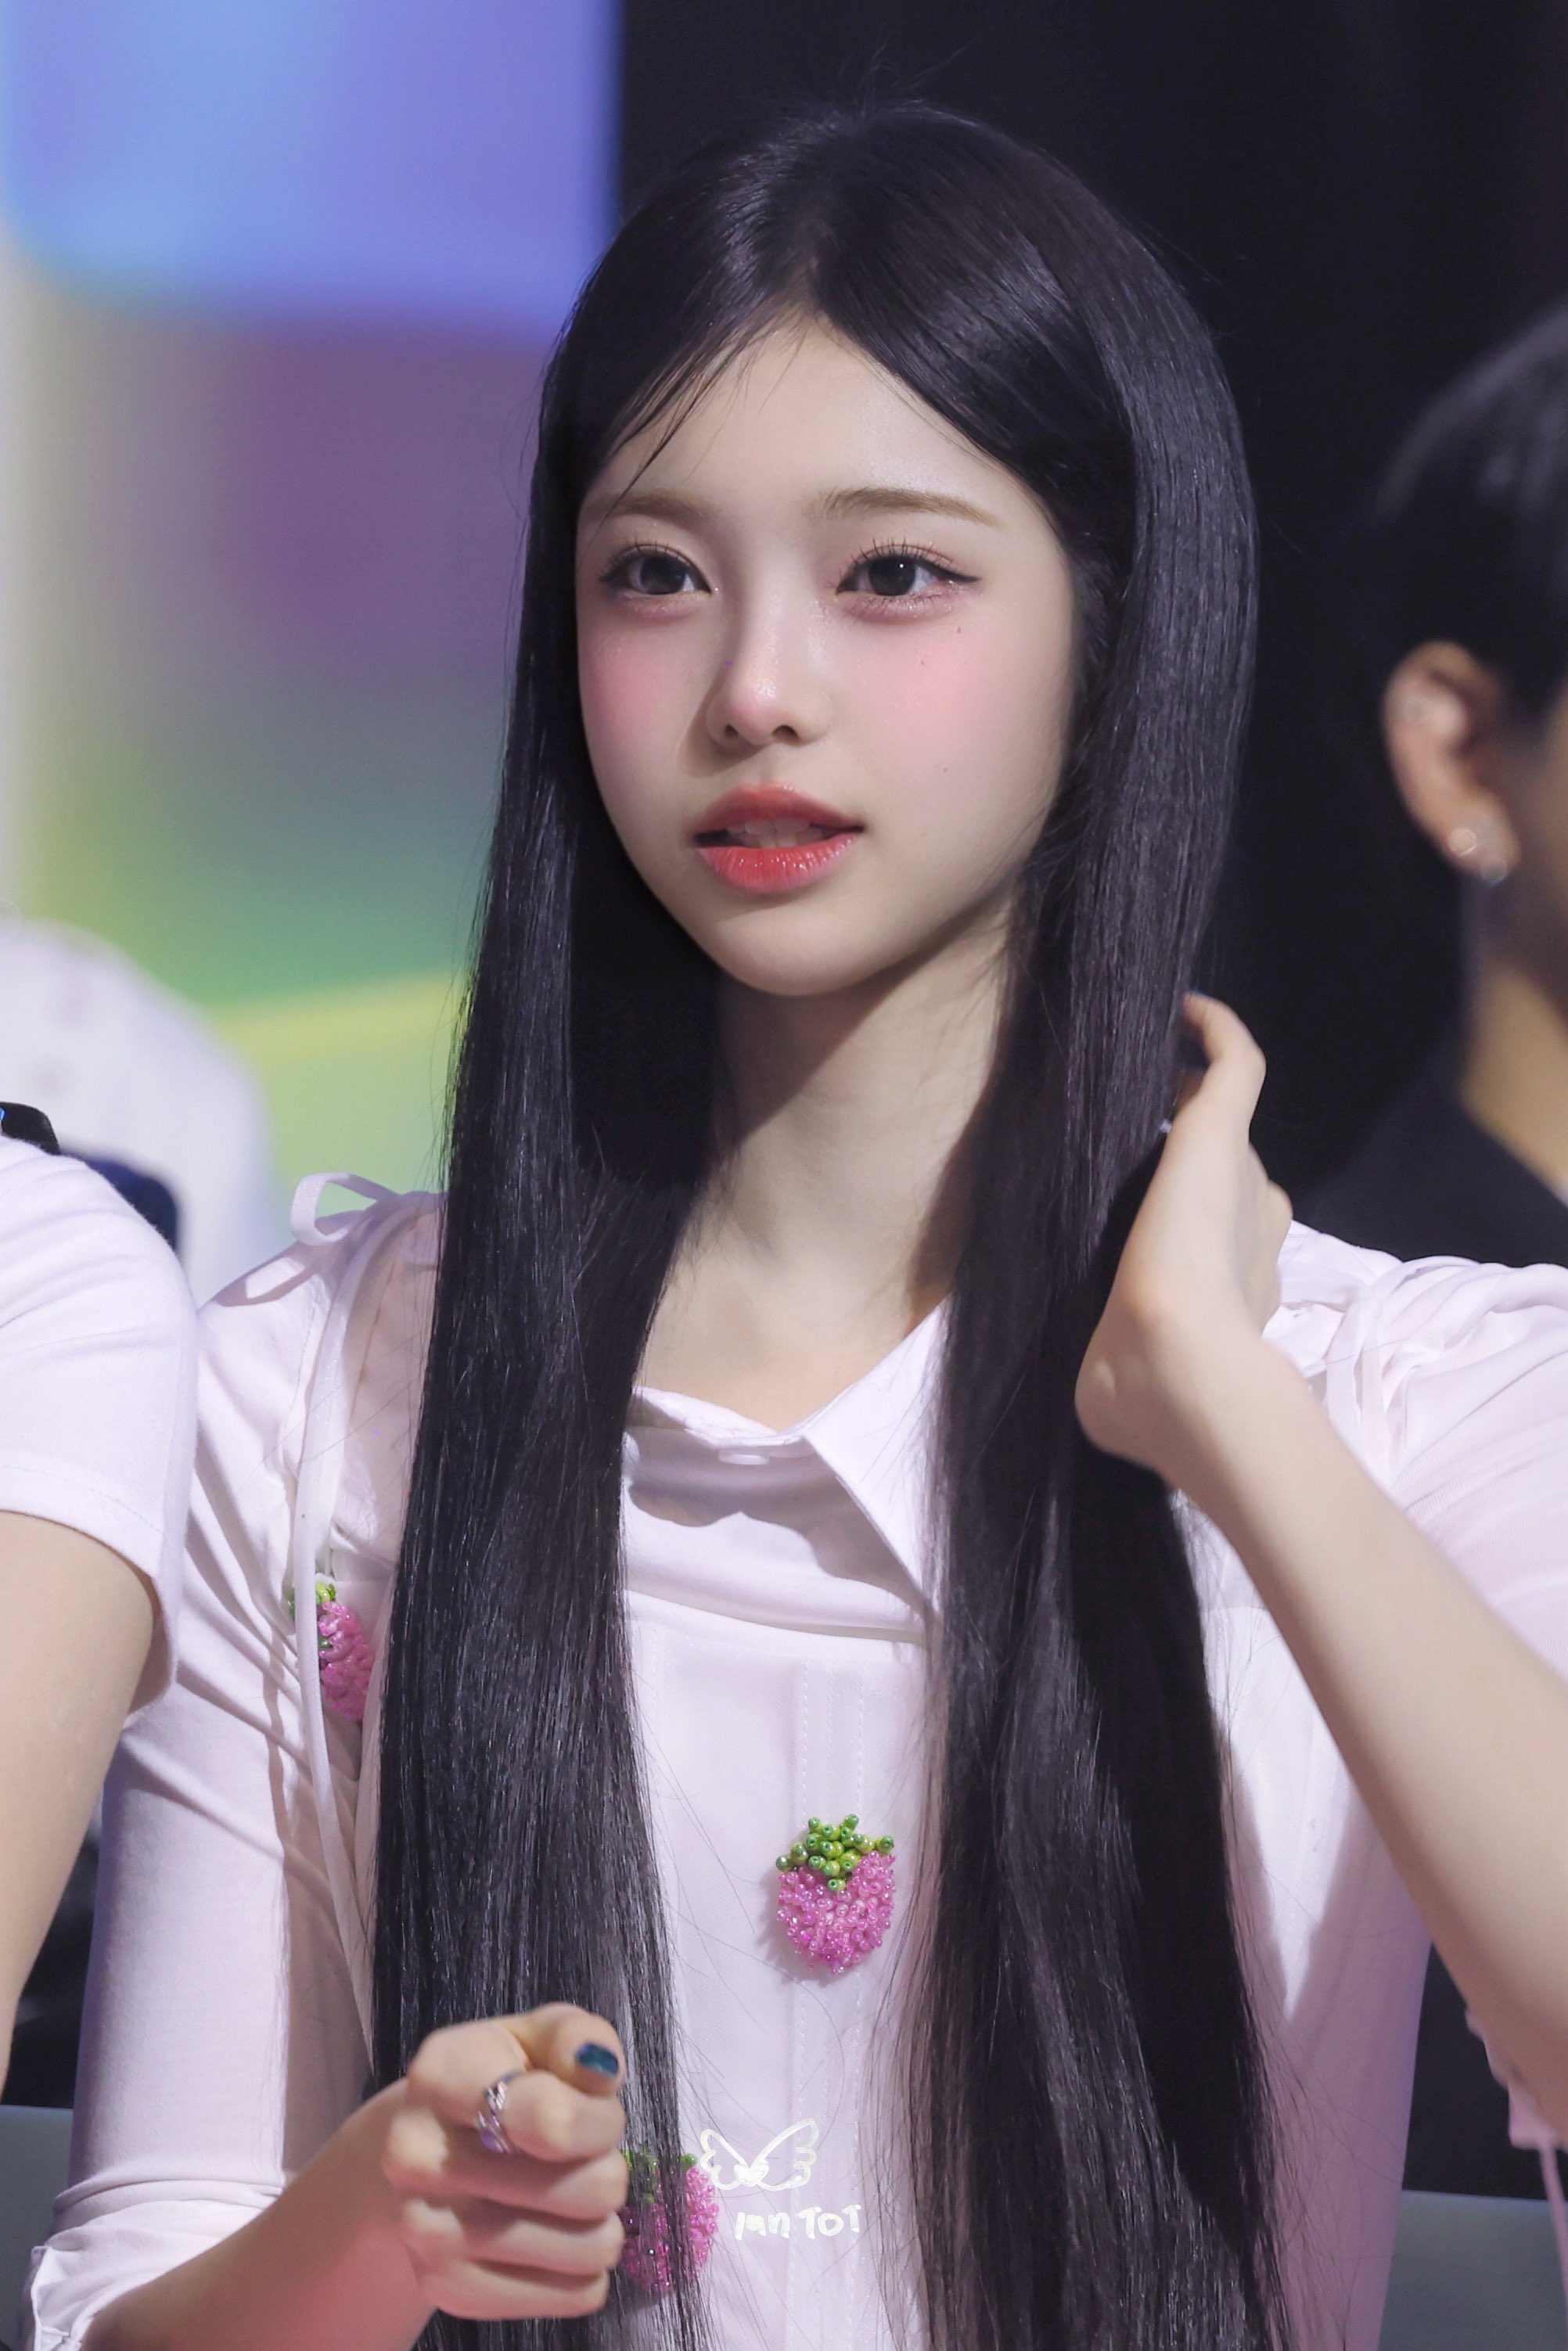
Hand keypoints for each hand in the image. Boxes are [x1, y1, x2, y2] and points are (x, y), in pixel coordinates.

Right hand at [379, 2003, 628, 2323]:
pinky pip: (571, 2296)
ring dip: (600, 2222)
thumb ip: (577, 2037)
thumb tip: (599, 2069)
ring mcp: (424, 2230)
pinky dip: (585, 2272)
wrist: (429, 2148)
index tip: (597, 2111)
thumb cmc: (500, 2079)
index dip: (599, 2121)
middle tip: (583, 2156)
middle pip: (581, 2189)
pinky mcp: (446, 2289)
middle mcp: (416, 2156)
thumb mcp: (537, 2036)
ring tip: (571, 2197)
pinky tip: (561, 2237)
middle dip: (605, 2168)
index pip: (551, 2120)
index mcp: (439, 2075)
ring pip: (584, 2246)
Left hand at [1075, 995, 1292, 1491]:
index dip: (1202, 1228)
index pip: (1233, 1245)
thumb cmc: (1143, 1388)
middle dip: (1201, 1165)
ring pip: (1227, 1122)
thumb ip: (1114, 1371)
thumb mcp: (1121, 1382)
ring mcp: (1241, 1177)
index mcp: (1236, 1290)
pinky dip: (1218, 1032)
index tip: (1157, 1219)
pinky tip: (1187, 1006)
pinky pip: (1236, 1062)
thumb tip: (1093, 1394)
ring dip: (1196, 1094)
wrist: (1175, 1364)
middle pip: (1236, 1181)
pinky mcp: (1220, 1132)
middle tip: (1148, 1134)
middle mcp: (1252, 1230)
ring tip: (1155, 1064)